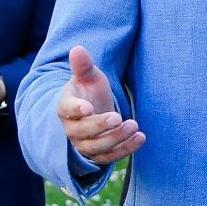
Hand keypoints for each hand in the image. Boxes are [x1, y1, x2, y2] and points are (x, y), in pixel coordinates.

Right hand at [57, 45, 144, 166]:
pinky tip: (141, 138)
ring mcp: (84, 144)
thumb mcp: (88, 77)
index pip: (67, 110)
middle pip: (83, 132)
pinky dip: (126, 149)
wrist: (93, 111)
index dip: (76, 110)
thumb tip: (77, 49)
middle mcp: (72, 129)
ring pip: (97, 148)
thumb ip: (83, 66)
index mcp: (66, 108)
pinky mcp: (98, 155)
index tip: (88, 108)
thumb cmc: (89, 92)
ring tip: (134, 125)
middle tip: (118, 117)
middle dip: (101, 126)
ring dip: (116, 139)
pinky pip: (110, 157)